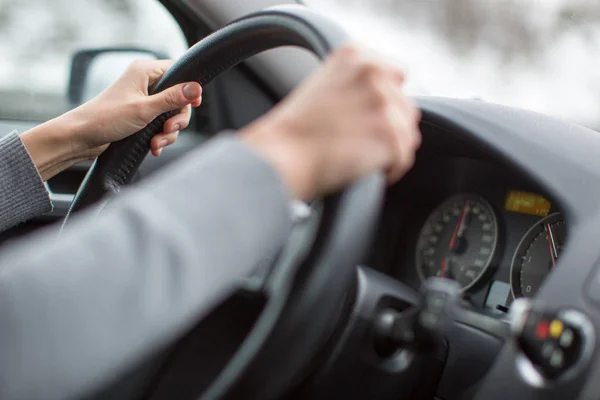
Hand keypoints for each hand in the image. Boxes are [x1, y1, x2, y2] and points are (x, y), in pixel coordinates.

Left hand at [21, 60, 201, 180]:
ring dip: (167, 132)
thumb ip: (172, 99)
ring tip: (156, 143)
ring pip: (170, 115)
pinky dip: (160, 137)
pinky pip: (160, 124)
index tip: (194, 104)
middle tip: (168, 129)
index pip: (179, 72)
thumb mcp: (144, 109)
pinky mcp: (140, 115)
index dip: (189, 89)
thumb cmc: (106, 118)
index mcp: (145, 71)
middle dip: (176, 119)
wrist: (82, 137)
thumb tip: (196, 88)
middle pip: (178, 98)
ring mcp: (143, 99)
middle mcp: (145, 82)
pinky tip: (153, 146)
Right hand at [241, 44, 420, 199]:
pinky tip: (365, 170)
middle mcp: (373, 74)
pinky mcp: (390, 135)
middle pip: (404, 106)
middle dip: (388, 127)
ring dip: (389, 149)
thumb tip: (380, 101)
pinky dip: (390, 170)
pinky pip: (404, 157)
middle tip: (359, 142)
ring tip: (361, 157)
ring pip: (407, 132)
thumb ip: (354, 83)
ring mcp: (384, 104)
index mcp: (355, 55)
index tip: (364, 119)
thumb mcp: (322, 85)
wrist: (281, 156)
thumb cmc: (293, 131)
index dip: (382, 102)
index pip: (395, 76)